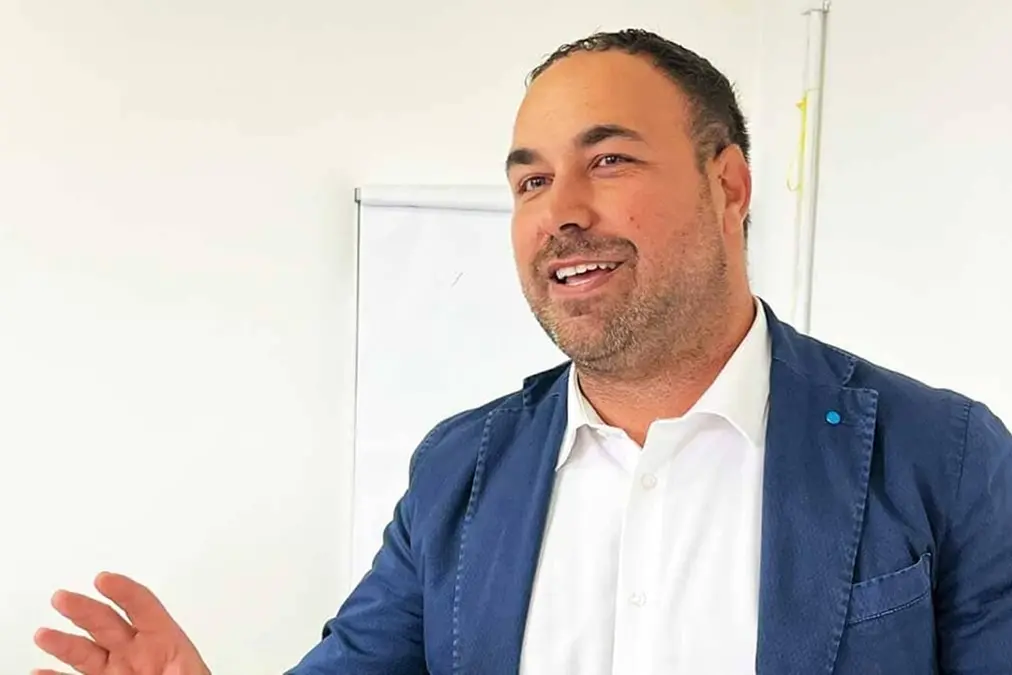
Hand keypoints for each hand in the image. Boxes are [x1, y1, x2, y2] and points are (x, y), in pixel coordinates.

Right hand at [33, 572, 210, 674]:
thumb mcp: (188, 672)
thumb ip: (176, 667)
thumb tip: (167, 666)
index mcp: (165, 642)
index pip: (143, 606)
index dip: (123, 590)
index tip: (104, 579)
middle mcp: (137, 654)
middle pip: (107, 622)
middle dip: (84, 608)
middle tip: (62, 598)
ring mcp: (119, 671)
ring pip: (86, 652)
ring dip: (64, 642)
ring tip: (43, 634)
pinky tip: (41, 671)